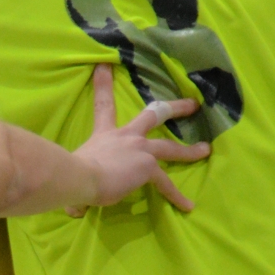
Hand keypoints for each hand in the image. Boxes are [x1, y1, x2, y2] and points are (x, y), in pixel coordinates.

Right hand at [69, 64, 209, 216]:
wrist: (79, 176)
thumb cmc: (70, 172)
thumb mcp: (72, 170)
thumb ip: (77, 188)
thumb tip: (75, 208)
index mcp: (105, 134)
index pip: (103, 104)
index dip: (103, 84)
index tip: (104, 66)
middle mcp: (126, 136)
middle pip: (154, 114)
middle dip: (175, 108)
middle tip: (192, 104)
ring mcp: (140, 149)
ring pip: (170, 147)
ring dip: (189, 150)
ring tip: (204, 150)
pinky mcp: (148, 167)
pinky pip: (166, 184)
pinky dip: (176, 196)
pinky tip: (187, 205)